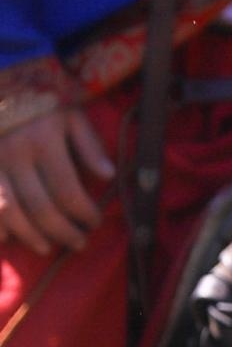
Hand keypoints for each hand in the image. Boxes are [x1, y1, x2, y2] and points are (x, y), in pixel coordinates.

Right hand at [0, 106, 113, 254]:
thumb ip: (89, 146)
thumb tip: (107, 176)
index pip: (68, 191)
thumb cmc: (42, 99)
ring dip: (30, 234)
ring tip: (47, 247)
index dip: (84, 213)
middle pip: (41, 207)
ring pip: (10, 211)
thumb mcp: (71, 115)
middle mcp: (15, 155)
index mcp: (44, 143)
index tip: (96, 222)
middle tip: (79, 243)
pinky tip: (7, 238)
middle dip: (62, 231)